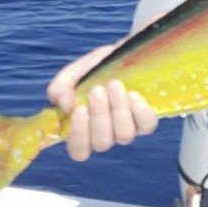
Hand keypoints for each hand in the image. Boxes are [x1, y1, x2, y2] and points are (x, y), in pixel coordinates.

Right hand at [46, 42, 157, 161]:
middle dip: (99, 116)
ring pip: (124, 135)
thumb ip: (61, 88)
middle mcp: (106, 135)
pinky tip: (132, 93)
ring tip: (114, 84)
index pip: (79, 151)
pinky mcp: (146, 120)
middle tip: (97, 90)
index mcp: (84, 130)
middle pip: (102, 143)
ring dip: (118, 109)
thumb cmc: (95, 69)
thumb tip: (66, 106)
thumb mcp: (73, 74)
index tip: (80, 109)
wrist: (124, 55)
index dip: (79, 136)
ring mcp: (127, 129)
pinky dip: (139, 110)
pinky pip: (146, 126)